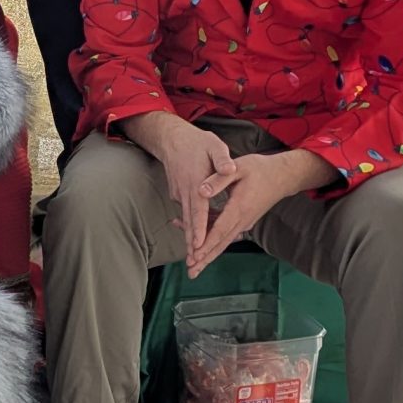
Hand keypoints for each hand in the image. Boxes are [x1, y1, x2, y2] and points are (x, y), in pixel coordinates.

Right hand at [121, 113, 236, 272]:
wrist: (172, 139)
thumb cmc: (197, 142)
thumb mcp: (213, 145)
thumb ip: (222, 158)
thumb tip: (230, 169)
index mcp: (196, 181)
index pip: (198, 208)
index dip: (198, 227)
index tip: (198, 244)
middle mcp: (186, 191)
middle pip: (189, 222)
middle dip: (191, 244)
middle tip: (193, 263)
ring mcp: (180, 194)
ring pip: (186, 221)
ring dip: (189, 240)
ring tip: (193, 259)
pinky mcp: (179, 194)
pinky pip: (186, 214)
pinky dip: (189, 228)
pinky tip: (194, 240)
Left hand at [189, 147, 334, 277]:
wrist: (282, 176)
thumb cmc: (259, 169)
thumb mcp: (239, 167)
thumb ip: (219, 179)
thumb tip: (200, 191)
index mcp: (240, 207)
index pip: (220, 229)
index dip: (206, 243)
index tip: (195, 255)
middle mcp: (243, 220)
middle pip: (221, 243)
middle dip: (205, 259)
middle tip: (191, 273)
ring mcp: (244, 222)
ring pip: (224, 242)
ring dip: (208, 255)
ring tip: (194, 266)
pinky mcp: (244, 221)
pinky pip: (226, 234)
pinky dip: (213, 241)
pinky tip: (198, 243)